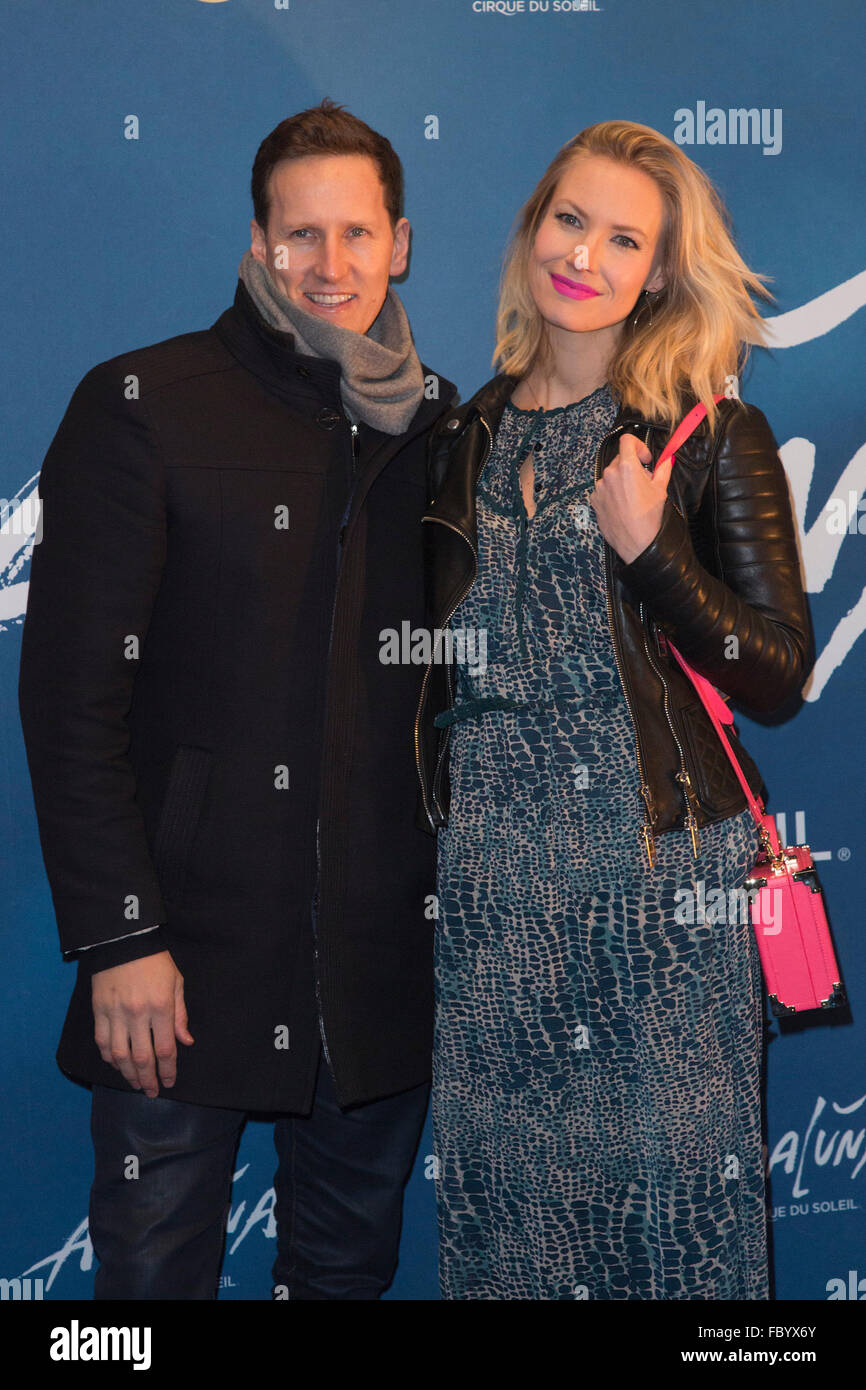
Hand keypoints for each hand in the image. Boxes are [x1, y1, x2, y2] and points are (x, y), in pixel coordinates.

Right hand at [92, 950, 193, 1097]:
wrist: (124, 940)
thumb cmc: (156, 961)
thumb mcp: (176, 983)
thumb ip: (180, 1015)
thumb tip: (186, 1042)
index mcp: (161, 1007)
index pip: (165, 1049)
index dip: (168, 1070)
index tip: (169, 1082)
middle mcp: (137, 1014)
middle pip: (142, 1057)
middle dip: (148, 1079)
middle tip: (151, 1092)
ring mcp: (115, 1013)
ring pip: (119, 1055)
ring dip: (127, 1073)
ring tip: (135, 1083)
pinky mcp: (98, 1010)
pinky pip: (102, 1042)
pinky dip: (109, 1057)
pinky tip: (116, 1064)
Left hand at [588, 432, 673, 564]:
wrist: (637, 543)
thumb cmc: (649, 518)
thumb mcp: (661, 489)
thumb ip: (663, 468)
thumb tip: (668, 458)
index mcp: (627, 467)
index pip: (627, 440)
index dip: (638, 446)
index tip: (644, 458)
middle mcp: (610, 474)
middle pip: (620, 459)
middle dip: (632, 467)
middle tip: (643, 481)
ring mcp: (600, 488)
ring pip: (612, 475)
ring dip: (622, 480)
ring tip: (633, 497)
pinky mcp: (595, 501)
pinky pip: (604, 490)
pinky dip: (613, 492)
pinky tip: (623, 505)